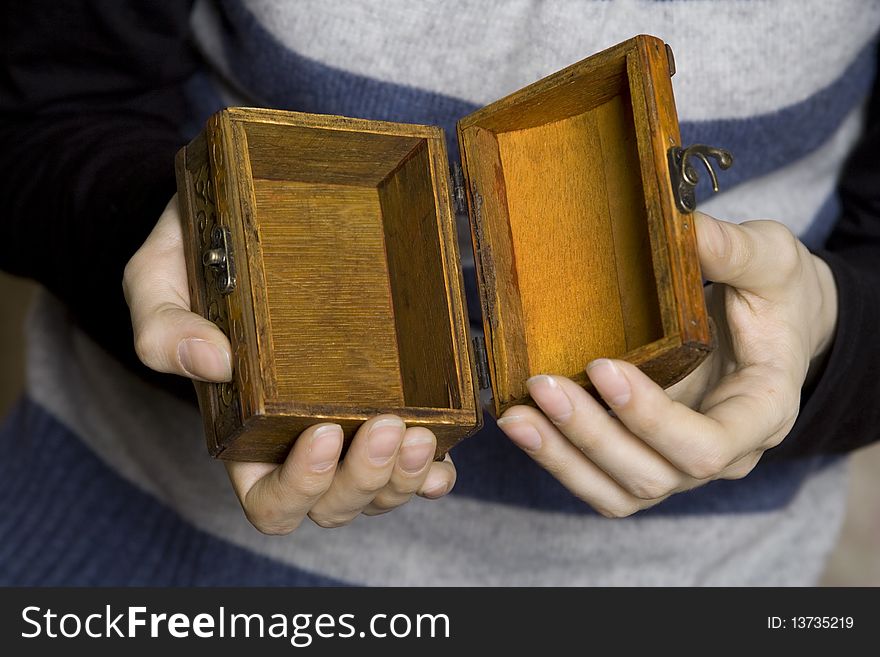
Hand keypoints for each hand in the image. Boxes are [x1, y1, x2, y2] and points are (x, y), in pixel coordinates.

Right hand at [123, 196, 455, 533]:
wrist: (242, 218)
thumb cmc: (194, 257)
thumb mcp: (156, 283)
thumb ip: (164, 328)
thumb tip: (213, 363)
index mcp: (244, 432)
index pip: (269, 499)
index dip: (300, 487)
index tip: (323, 430)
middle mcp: (297, 440)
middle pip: (333, 505)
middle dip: (364, 478)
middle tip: (388, 425)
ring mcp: (347, 423)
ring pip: (379, 490)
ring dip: (405, 476)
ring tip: (423, 433)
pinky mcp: (387, 394)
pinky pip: (416, 460)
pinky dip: (434, 469)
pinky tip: (444, 449)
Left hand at [496, 212, 837, 516]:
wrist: (774, 328)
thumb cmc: (776, 296)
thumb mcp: (771, 261)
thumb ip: (733, 249)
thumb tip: (675, 218)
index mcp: (762, 411)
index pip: (709, 445)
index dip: (652, 418)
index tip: (603, 366)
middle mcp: (725, 454)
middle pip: (655, 474)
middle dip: (592, 434)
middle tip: (540, 385)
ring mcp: (682, 465)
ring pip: (621, 491)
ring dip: (563, 458)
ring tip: (514, 417)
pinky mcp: (648, 460)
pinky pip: (601, 483)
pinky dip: (559, 461)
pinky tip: (522, 424)